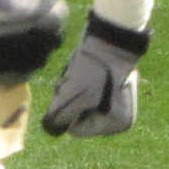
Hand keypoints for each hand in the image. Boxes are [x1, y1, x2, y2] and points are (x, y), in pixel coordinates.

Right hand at [0, 0, 77, 82]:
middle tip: (18, 19)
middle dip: (43, 28)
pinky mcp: (4, 76)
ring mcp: (16, 61)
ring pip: (41, 56)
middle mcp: (28, 39)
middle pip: (53, 38)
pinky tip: (2, 47)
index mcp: (32, 12)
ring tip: (8, 32)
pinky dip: (19, 60)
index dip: (48, 8)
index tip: (30, 3)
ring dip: (32, 45)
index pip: (59, 15)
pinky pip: (25, 71)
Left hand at [41, 12, 150, 135]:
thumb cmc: (95, 70)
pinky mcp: (105, 84)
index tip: (69, 94)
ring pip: (78, 103)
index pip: (78, 130)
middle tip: (70, 83)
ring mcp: (112, 99)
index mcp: (117, 123)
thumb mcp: (74, 97)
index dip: (66, 113)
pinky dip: (76, 82)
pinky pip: (83, 91)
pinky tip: (78, 69)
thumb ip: (60, 116)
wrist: (109, 38)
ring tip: (75, 74)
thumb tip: (51, 127)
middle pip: (78, 116)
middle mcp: (117, 114)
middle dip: (68, 100)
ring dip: (70, 90)